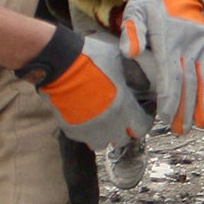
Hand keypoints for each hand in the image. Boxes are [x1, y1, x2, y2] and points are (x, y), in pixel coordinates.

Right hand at [38, 36, 151, 151]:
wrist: (61, 63)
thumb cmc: (91, 59)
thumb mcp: (119, 60)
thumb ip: (132, 73)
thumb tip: (141, 79)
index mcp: (124, 107)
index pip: (141, 128)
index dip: (142, 122)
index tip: (140, 116)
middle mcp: (109, 124)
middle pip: (122, 140)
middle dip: (124, 131)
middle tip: (120, 119)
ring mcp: (89, 129)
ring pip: (102, 144)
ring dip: (104, 135)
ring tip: (102, 122)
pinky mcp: (72, 129)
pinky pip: (82, 137)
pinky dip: (85, 131)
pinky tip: (84, 118)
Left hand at [121, 0, 203, 132]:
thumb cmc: (148, 2)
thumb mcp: (134, 12)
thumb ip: (132, 32)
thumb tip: (129, 52)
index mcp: (168, 40)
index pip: (170, 75)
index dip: (170, 98)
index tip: (167, 117)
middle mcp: (188, 44)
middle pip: (189, 82)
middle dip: (187, 108)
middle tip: (183, 130)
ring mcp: (201, 45)